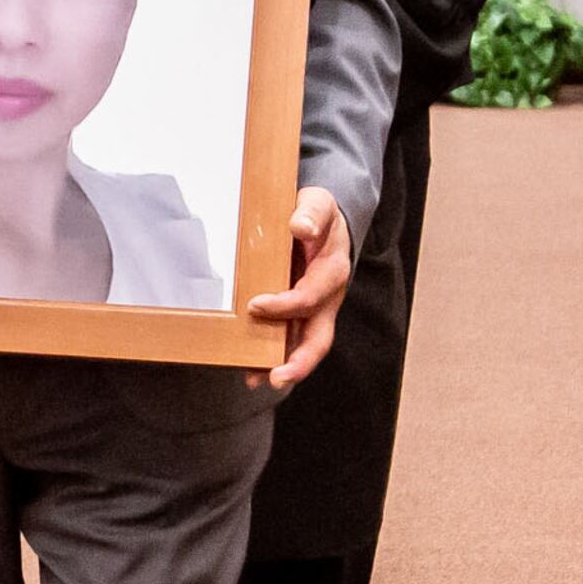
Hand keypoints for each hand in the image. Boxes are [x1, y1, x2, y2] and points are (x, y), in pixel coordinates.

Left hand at [246, 189, 356, 389]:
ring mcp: (314, 311)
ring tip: (255, 379)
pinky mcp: (300, 316)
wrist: (321, 220)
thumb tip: (301, 226)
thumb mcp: (318, 203)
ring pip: (303, 346)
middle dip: (299, 361)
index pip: (310, 297)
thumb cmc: (317, 214)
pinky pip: (289, 341)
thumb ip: (311, 213)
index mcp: (331, 272)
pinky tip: (250, 370)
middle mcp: (327, 299)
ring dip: (282, 366)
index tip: (254, 305)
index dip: (285, 305)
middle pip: (319, 338)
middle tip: (276, 376)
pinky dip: (272, 357)